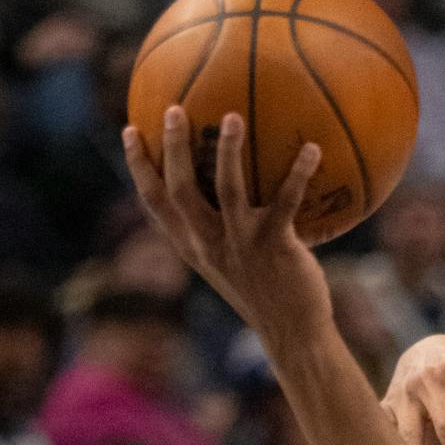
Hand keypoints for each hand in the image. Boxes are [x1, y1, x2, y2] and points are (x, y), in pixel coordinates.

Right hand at [121, 109, 329, 343]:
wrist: (294, 335)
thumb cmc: (268, 295)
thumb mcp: (233, 264)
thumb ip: (223, 233)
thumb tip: (232, 192)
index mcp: (194, 247)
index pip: (154, 202)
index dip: (139, 166)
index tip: (130, 132)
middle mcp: (210, 244)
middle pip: (179, 188)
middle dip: (172, 147)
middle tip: (174, 110)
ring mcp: (242, 245)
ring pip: (226, 188)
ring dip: (229, 150)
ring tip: (233, 117)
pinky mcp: (276, 247)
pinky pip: (286, 202)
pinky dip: (299, 173)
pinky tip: (313, 149)